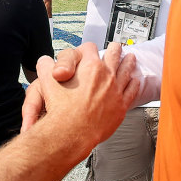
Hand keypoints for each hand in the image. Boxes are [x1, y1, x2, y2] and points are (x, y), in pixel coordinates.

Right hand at [21, 43, 138, 147]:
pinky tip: (135, 82)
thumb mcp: (46, 82)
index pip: (90, 48)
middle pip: (113, 56)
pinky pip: (131, 92)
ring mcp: (115, 91)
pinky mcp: (120, 107)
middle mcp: (106, 76)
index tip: (87, 51)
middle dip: (114, 50)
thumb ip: (45, 67)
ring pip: (125, 71)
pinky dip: (133, 85)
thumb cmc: (61, 111)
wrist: (71, 133)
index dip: (86, 49)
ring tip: (131, 58)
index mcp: (89, 67)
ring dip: (128, 63)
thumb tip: (45, 61)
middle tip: (116, 47)